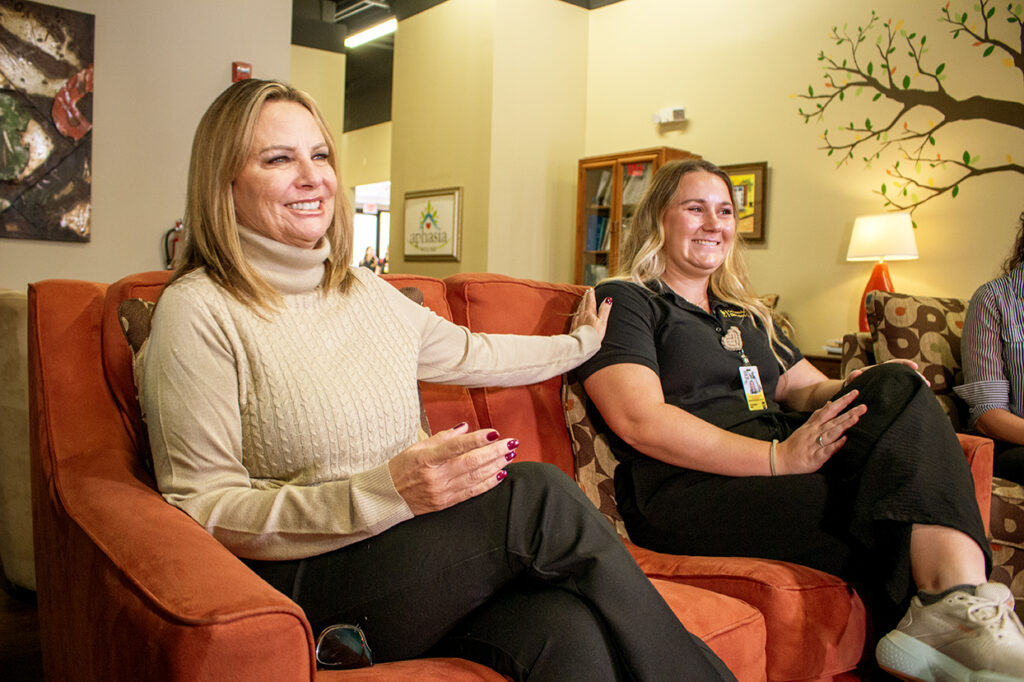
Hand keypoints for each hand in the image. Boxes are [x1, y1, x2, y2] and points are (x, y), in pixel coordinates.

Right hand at [388, 422, 517, 514]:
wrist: (388, 497)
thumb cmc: (402, 467)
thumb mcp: (418, 447)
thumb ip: (443, 437)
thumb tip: (465, 428)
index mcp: (427, 458)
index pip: (456, 447)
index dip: (477, 440)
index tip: (495, 432)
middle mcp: (436, 476)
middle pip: (471, 463)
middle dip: (495, 452)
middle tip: (512, 443)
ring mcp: (442, 491)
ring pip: (475, 477)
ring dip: (496, 466)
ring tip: (510, 455)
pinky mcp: (446, 503)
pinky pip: (472, 492)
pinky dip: (488, 483)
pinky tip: (500, 474)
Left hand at [572, 288, 612, 340]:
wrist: (581, 345)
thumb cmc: (593, 335)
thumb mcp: (602, 322)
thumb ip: (604, 310)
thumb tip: (608, 299)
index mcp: (589, 312)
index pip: (590, 300)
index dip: (591, 294)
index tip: (591, 289)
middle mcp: (581, 315)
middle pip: (583, 303)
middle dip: (586, 297)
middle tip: (587, 292)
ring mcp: (576, 321)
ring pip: (579, 309)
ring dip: (581, 303)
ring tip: (583, 300)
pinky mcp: (573, 327)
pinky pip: (575, 315)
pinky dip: (578, 311)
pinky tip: (577, 314)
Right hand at [776, 390, 866, 473]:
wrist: (781, 458)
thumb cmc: (796, 443)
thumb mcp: (806, 425)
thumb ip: (818, 415)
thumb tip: (830, 403)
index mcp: (815, 424)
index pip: (831, 409)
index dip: (843, 401)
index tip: (855, 393)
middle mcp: (816, 432)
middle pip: (834, 420)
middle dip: (849, 412)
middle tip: (864, 406)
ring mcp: (815, 444)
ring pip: (832, 432)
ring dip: (844, 425)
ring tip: (856, 418)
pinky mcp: (815, 457)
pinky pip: (826, 450)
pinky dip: (835, 445)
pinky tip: (844, 440)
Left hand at [845, 359, 929, 386]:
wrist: (849, 393)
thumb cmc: (850, 386)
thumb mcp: (850, 381)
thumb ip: (852, 378)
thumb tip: (856, 373)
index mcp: (877, 370)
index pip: (892, 364)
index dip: (904, 364)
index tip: (915, 366)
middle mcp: (885, 375)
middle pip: (903, 373)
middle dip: (915, 376)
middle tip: (927, 382)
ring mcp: (888, 383)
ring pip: (903, 382)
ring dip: (915, 384)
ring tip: (927, 390)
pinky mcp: (889, 392)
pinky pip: (901, 391)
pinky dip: (909, 393)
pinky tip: (919, 398)